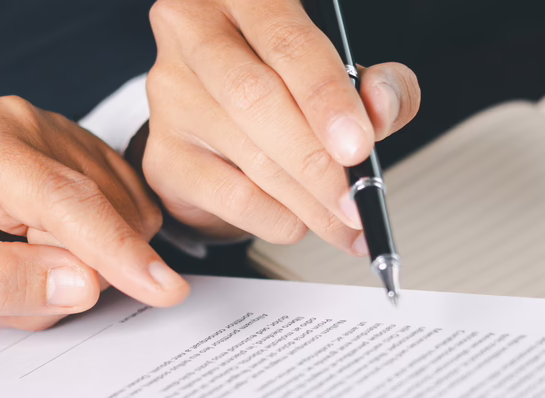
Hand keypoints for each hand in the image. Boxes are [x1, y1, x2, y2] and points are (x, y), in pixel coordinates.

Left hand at [0, 96, 186, 331]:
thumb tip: (86, 283)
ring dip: (78, 266)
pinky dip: (88, 249)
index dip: (116, 248)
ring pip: (118, 214)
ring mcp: (55, 130)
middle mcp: (22, 122)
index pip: (64, 199)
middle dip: (69, 275)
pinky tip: (38, 254)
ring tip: (13, 274)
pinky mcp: (78, 149)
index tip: (165, 290)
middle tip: (2, 304)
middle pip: (98, 210)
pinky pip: (120, 210)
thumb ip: (0, 285)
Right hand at [143, 0, 420, 253]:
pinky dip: (277, 217)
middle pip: (257, 99)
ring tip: (344, 219)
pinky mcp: (163, 153)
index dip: (326, 97)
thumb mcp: (345, 72)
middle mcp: (194, 32)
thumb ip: (379, 85)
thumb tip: (381, 110)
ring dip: (308, 200)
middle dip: (317, 161)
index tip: (358, 145)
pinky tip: (299, 218)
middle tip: (356, 200)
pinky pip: (230, 196)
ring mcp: (171, 93)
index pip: (287, 43)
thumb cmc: (287, 86)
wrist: (225, 125)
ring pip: (250, 156)